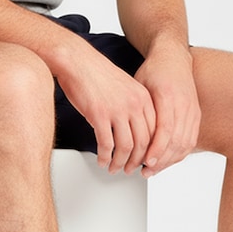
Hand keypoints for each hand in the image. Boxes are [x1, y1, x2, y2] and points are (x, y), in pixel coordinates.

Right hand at [54, 42, 156, 172]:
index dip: (151, 151)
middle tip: (130, 170)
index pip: (155, 132)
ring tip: (114, 168)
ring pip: (126, 147)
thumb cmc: (96, 74)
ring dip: (120, 162)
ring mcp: (117, 110)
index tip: (144, 160)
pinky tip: (102, 160)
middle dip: (136, 162)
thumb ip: (134, 106)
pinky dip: (105, 157)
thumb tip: (136, 130)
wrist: (76, 61)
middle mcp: (134, 104)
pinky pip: (106, 144)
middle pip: (143, 143)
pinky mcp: (99, 115)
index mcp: (143, 98)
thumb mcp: (125, 87)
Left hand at [135, 44, 200, 176]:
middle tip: (144, 171)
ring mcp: (192, 110)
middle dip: (160, 160)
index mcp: (167, 95)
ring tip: (152, 170)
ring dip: (168, 161)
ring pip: (185, 144)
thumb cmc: (154, 71)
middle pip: (176, 140)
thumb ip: (136, 110)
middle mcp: (183, 104)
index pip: (165, 129)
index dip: (157, 148)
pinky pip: (191, 141)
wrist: (173, 58)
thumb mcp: (138, 86)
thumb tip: (122, 134)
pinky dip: (178, 154)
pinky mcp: (196, 115)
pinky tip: (166, 161)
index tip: (146, 161)